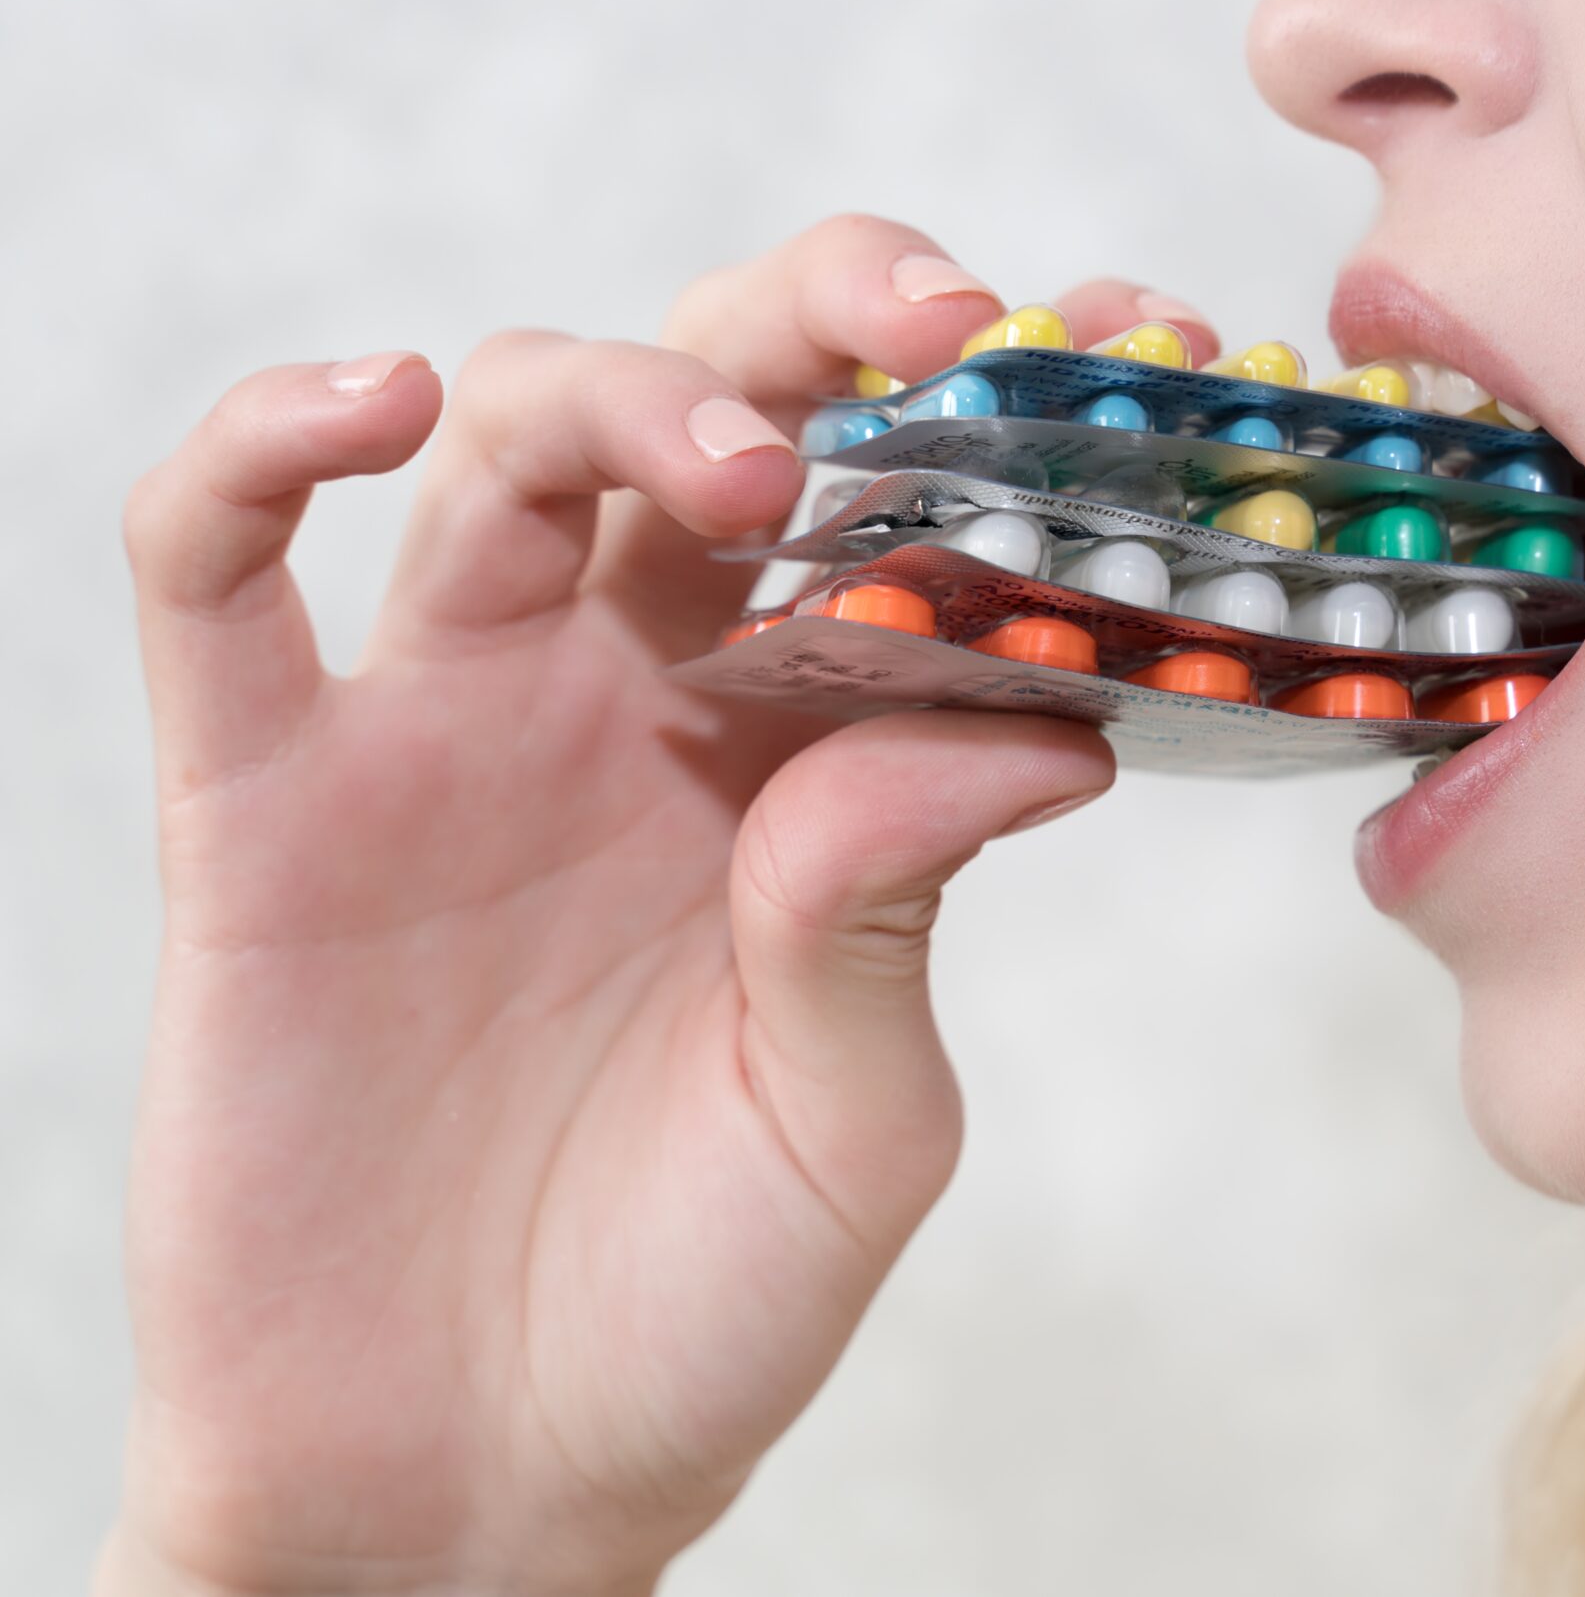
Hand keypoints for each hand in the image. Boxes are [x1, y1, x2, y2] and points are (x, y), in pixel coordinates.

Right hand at [101, 220, 1218, 1595]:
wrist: (471, 1489)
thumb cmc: (690, 1307)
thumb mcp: (851, 1118)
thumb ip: (896, 902)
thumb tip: (1034, 719)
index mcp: (803, 756)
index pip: (906, 517)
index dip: (1013, 419)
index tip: (1149, 343)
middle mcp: (633, 704)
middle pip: (712, 410)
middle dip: (825, 328)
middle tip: (948, 331)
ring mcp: (447, 732)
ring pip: (509, 445)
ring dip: (623, 390)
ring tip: (737, 462)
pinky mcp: (264, 806)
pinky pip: (211, 573)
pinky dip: (262, 451)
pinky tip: (376, 405)